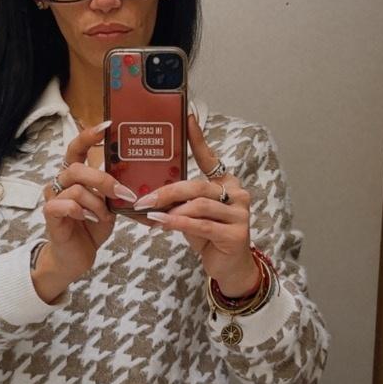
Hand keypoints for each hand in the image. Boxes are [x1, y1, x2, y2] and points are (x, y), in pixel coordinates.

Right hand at [32, 122, 136, 301]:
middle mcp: (61, 182)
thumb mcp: (111, 205)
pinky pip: (64, 205)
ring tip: (105, 216)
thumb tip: (147, 180)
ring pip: (75, 189)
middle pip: (76, 168)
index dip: (88, 135)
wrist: (77, 256)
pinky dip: (82, 211)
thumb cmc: (93, 226)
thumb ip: (118, 190)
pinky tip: (91, 219)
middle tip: (122, 194)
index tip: (107, 126)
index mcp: (76, 175)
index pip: (77, 148)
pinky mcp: (50, 215)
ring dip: (97, 203)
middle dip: (103, 180)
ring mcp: (53, 198)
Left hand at [131, 114, 257, 296]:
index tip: (186, 117)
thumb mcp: (189, 214)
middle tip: (143, 198)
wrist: (229, 266)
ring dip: (171, 210)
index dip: (197, 138)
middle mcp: (236, 193)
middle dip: (167, 191)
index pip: (209, 157)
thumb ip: (175, 202)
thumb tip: (142, 195)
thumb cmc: (208, 236)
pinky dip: (179, 224)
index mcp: (225, 183)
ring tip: (150, 214)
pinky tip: (162, 224)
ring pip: (199, 205)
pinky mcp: (236, 233)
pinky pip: (202, 225)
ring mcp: (239, 213)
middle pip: (197, 186)